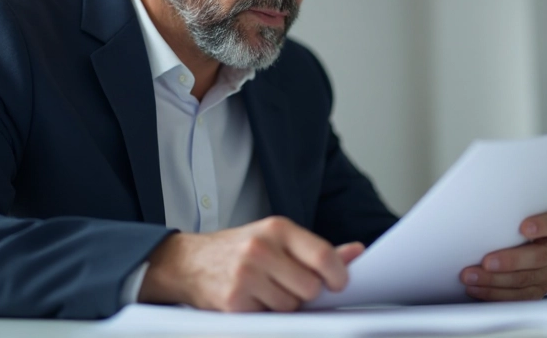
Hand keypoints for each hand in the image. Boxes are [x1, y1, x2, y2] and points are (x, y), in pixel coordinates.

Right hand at [138, 216, 364, 311]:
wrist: (188, 261)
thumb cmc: (239, 249)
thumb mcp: (277, 239)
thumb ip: (316, 249)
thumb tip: (358, 252)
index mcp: (277, 228)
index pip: (323, 254)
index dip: (338, 275)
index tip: (338, 284)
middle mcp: (262, 248)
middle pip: (310, 287)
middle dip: (305, 293)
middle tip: (289, 285)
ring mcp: (246, 275)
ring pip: (291, 306)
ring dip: (284, 306)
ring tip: (265, 290)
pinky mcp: (234, 301)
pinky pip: (269, 318)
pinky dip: (264, 313)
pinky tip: (251, 299)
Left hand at [460, 211, 546, 300]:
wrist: (515, 255)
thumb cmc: (512, 234)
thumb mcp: (512, 223)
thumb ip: (506, 221)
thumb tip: (478, 220)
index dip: (542, 225)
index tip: (524, 227)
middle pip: (539, 257)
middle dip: (510, 260)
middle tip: (487, 262)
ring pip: (524, 279)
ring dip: (494, 279)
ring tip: (472, 276)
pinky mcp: (537, 291)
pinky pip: (517, 296)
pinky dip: (494, 292)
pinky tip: (477, 287)